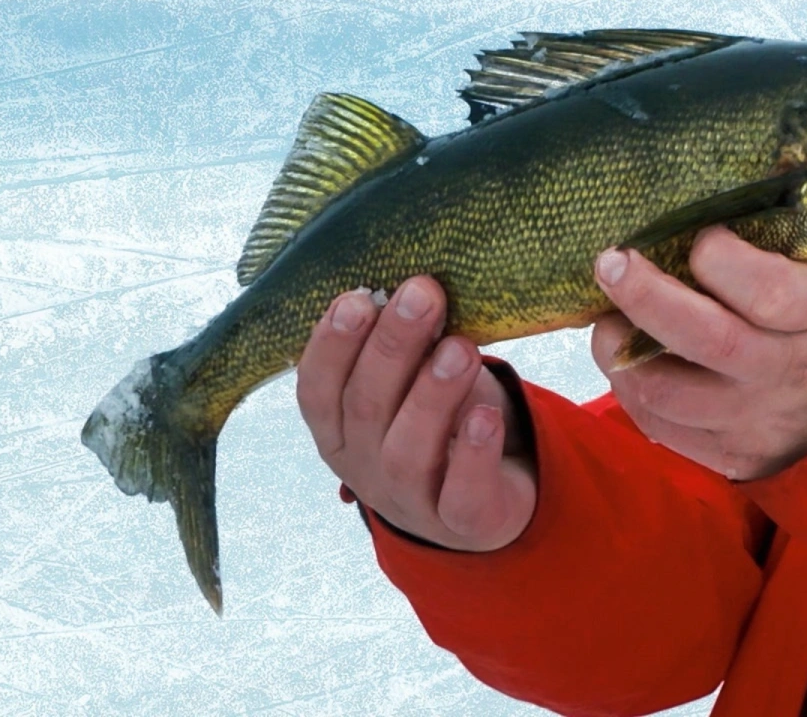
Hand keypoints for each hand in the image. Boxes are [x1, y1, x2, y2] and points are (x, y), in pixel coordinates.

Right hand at [296, 276, 536, 551]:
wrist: (488, 498)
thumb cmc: (442, 421)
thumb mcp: (414, 380)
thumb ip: (406, 345)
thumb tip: (409, 285)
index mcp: (340, 430)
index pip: (318, 390)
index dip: (332, 346)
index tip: (357, 297)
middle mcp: (365, 468)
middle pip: (366, 409)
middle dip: (392, 348)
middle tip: (422, 296)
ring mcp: (411, 500)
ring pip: (407, 451)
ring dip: (431, 395)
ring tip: (460, 349)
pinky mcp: (463, 521)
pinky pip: (461, 493)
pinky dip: (473, 453)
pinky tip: (487, 415)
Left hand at [591, 226, 806, 480]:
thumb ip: (762, 259)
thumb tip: (680, 227)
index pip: (768, 291)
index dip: (721, 259)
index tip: (701, 237)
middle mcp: (784, 375)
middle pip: (705, 339)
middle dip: (644, 295)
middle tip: (611, 263)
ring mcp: (753, 423)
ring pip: (664, 392)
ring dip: (619, 350)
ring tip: (610, 321)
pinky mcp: (727, 458)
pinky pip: (658, 425)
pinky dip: (630, 387)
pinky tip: (629, 361)